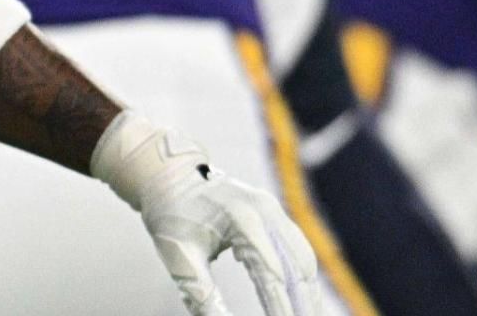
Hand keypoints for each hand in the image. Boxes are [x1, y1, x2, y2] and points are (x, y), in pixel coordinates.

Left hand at [93, 112, 322, 315]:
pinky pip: (296, 247)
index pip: (272, 276)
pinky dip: (302, 274)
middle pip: (297, 268)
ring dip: (308, 291)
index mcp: (242, 219)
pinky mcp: (272, 212)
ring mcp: (272, 208)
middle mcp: (265, 210)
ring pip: (303, 258)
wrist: (167, 174)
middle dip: (304, 304)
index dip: (282, 308)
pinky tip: (302, 296)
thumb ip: (202, 294)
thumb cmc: (170, 214)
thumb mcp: (180, 257)